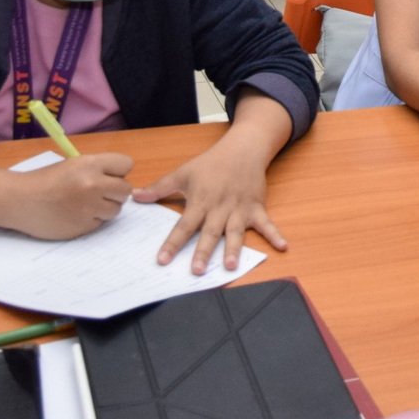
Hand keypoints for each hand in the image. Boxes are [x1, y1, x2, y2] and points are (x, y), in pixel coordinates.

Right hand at [10, 153, 132, 239]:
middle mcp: (93, 185)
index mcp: (90, 164)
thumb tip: (120, 178)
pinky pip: (100, 223)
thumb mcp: (73, 165)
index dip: (118, 171)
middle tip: (99, 192)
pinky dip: (91, 220)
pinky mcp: (83, 226)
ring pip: (115, 209)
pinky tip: (75, 214)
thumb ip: (98, 169)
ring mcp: (89, 208)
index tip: (109, 175)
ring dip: (104, 208)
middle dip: (115, 191)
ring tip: (85, 204)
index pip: (126, 164)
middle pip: (125, 190)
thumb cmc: (45, 180)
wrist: (20, 201)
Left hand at [133, 141, 285, 275]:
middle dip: (204, 251)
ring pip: (235, 231)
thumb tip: (136, 196)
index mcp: (201, 199)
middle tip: (197, 270)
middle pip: (210, 232)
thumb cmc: (211, 163)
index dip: (173, 242)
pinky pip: (267, 223)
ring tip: (230, 265)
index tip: (163, 259)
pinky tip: (283, 247)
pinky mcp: (257, 207)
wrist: (243, 148)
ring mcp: (240, 208)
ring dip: (234, 248)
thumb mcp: (183, 173)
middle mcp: (220, 207)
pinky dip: (275, 234)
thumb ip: (160, 188)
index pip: (184, 224)